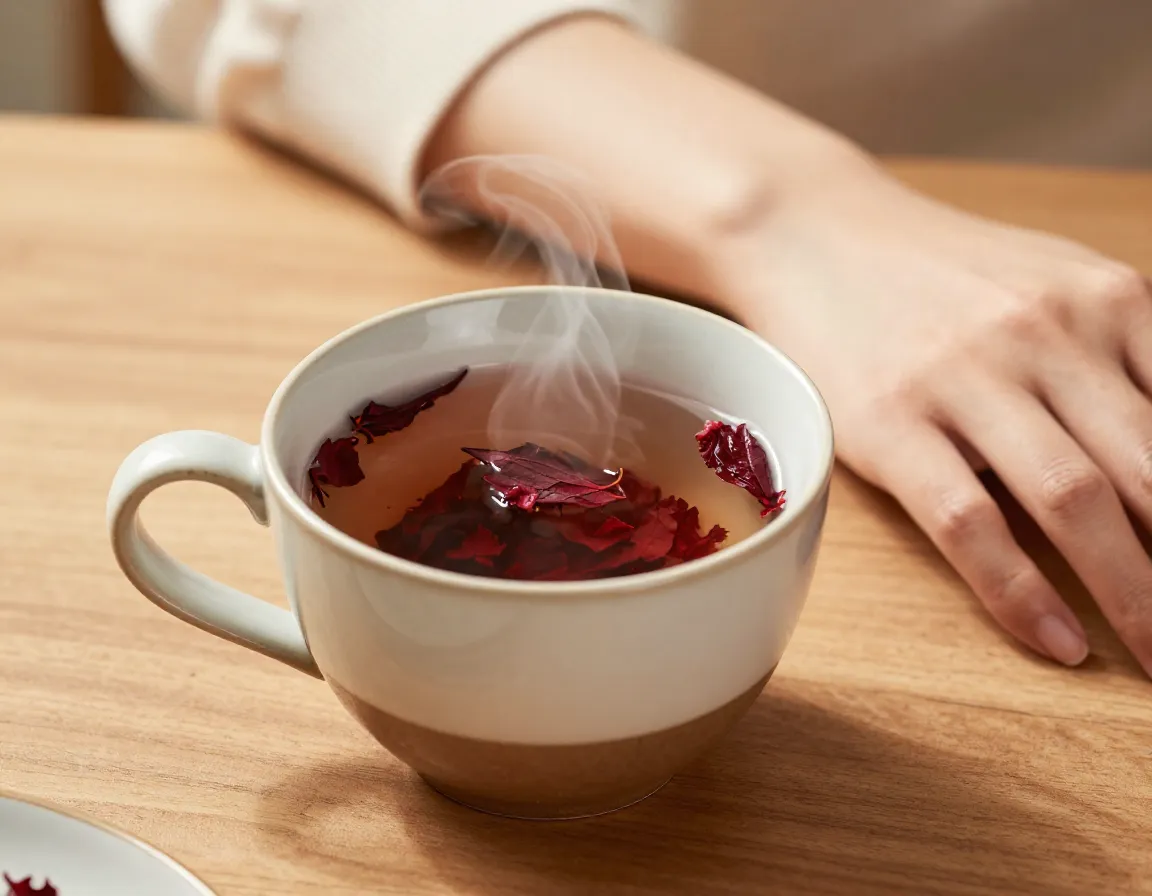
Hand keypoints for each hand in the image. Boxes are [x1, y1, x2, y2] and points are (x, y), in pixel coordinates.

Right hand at [725, 172, 1151, 674]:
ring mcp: (962, 377)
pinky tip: (1057, 642)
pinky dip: (1020, 594)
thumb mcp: (1062, 284)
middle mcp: (1047, 333)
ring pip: (1074, 502)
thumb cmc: (944, 273)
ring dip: (1134, 597)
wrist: (816, 234)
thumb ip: (1134, 357)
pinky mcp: (889, 422)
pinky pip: (969, 522)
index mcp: (1110, 300)